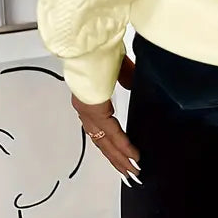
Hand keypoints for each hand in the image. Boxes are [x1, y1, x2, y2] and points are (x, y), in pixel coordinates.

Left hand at [71, 55, 140, 185]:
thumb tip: (131, 85)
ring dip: (119, 158)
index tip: (126, 156)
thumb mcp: (118, 66)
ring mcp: (88, 111)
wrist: (90, 43)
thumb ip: (124, 77)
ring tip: (132, 172)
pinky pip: (110, 132)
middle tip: (130, 175)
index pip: (102, 128)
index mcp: (89, 99)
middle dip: (117, 159)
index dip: (114, 143)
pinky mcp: (94, 109)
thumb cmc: (102, 50)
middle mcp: (85, 109)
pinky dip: (122, 145)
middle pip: (102, 141)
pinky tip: (132, 155)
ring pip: (104, 142)